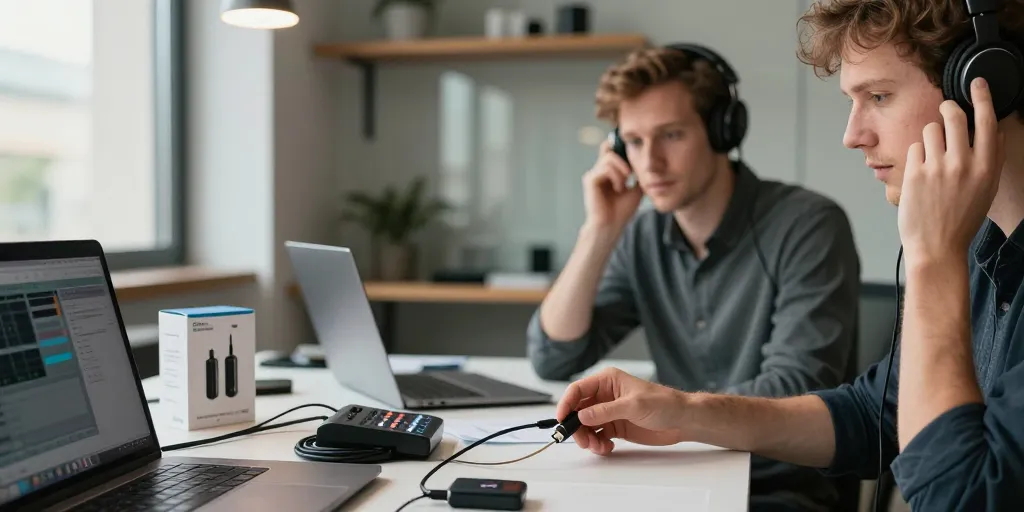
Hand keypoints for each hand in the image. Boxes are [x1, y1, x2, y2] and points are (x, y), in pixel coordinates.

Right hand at [556, 367, 686, 455]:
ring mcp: (609, 412)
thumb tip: (581, 416)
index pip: (578, 390)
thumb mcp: (633, 405)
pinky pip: (597, 435)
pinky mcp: (615, 426)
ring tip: (597, 447)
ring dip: (587, 438)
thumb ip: (605, 411)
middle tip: (582, 441)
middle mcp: (605, 395)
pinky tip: (607, 448)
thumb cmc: (663, 404)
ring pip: (586, 425)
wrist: (682, 420)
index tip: (561, 420)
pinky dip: (597, 444)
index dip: (566, 404)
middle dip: (576, 426)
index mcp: (607, 381)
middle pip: (578, 410)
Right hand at [582, 141, 643, 229]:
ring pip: (609, 157)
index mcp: (607, 173)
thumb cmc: (622, 211)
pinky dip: (616, 176)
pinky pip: (605, 168)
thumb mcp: (636, 189)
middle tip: (631, 175)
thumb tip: (648, 164)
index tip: (634, 160)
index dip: (621, 148)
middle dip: (625, 159)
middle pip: (610, 149)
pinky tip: (619, 188)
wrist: (612, 226)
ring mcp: (593, 175)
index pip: (610, 150)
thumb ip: (638, 175)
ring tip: (624, 184)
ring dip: (622, 170)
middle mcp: (598, 171)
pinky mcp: (590, 180)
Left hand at [898, 77, 1005, 268]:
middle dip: (947, 108)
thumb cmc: (961, 218)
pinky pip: (914, 147)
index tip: (976, 83)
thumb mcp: (986, 189)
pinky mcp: (914, 173)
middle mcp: (963, 164)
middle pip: (954, 116)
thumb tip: (992, 130)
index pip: (987, 121)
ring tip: (932, 155)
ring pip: (930, 129)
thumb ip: (990, 159)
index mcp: (986, 167)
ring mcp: (937, 168)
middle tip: (945, 111)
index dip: (982, 97)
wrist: (937, 246)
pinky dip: (917, 155)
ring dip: (930, 136)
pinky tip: (920, 172)